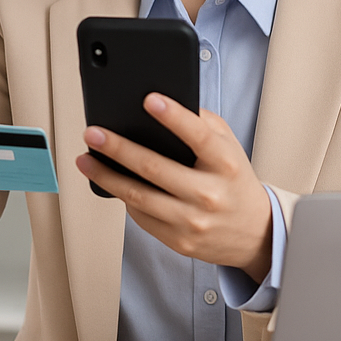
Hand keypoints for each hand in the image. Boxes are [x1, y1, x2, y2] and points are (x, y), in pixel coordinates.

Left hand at [76, 93, 272, 281]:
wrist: (255, 234)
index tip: (150, 99)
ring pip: (138, 196)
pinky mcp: (178, 240)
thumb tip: (167, 107)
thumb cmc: (236, 184)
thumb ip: (204, 127)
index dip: (174, 116)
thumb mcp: (231, 149)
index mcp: (226, 165)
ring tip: (86, 160)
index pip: (199, 136)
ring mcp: (192, 220)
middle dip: (118, 148)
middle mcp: (209, 193)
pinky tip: (112, 183)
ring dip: (106, 176)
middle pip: (155, 168)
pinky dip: (123, 197)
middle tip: (94, 134)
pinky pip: (141, 216)